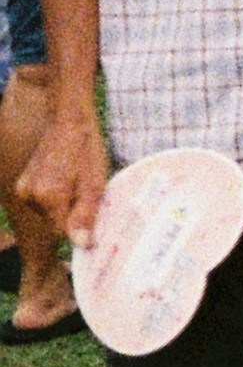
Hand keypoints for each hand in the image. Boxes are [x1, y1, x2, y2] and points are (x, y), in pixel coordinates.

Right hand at [18, 115, 103, 253]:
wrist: (68, 122)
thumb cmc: (87, 151)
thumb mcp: (95, 184)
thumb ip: (86, 215)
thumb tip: (82, 244)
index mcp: (47, 197)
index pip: (63, 232)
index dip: (82, 229)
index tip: (96, 220)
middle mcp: (29, 195)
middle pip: (55, 223)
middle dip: (74, 215)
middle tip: (90, 194)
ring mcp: (23, 189)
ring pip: (49, 213)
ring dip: (65, 206)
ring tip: (78, 183)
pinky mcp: (22, 183)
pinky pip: (42, 202)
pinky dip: (56, 197)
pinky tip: (67, 180)